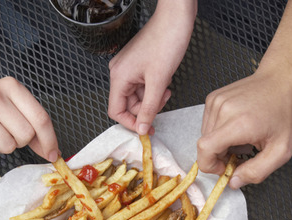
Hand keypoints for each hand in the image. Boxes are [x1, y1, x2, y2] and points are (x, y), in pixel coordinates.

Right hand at [0, 77, 58, 161]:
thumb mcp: (5, 103)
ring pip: (9, 147)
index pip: (40, 117)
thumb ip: (29, 121)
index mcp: (9, 86)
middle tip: (4, 132)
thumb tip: (51, 150)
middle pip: (26, 135)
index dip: (50, 139)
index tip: (53, 153)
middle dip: (20, 141)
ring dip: (2, 146)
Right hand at [107, 2, 194, 134]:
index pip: (116, 110)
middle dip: (147, 108)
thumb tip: (142, 127)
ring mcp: (129, 68)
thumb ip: (150, 108)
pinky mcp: (138, 65)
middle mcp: (120, 72)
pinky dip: (154, 88)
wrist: (176, 19)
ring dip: (153, 98)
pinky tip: (164, 81)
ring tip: (166, 88)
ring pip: (138, 96)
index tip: (146, 128)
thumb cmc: (166, 41)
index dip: (131, 122)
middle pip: (128, 104)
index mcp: (119, 76)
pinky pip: (143, 85)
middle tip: (162, 101)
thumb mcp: (159, 81)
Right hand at [197, 66, 291, 187]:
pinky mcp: (213, 98)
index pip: (205, 149)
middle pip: (205, 145)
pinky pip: (208, 124)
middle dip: (220, 156)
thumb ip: (256, 172)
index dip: (210, 165)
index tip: (225, 168)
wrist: (283, 80)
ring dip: (220, 144)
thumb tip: (233, 182)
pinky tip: (238, 127)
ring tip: (243, 138)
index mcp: (238, 123)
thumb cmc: (285, 113)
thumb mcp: (281, 151)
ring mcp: (216, 101)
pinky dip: (219, 131)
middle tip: (243, 152)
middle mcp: (223, 109)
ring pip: (206, 135)